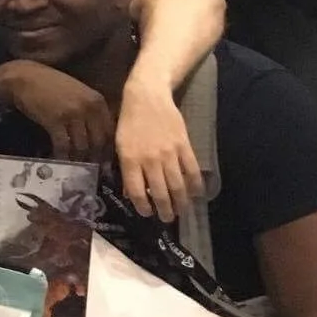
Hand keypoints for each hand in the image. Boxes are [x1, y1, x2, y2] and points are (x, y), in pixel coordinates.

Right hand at [0, 60, 113, 162]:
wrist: (24, 77)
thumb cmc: (50, 85)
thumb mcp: (78, 93)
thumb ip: (90, 110)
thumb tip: (97, 135)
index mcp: (97, 101)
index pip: (110, 131)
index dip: (108, 150)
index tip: (105, 162)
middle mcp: (89, 108)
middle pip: (98, 141)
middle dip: (96, 159)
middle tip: (93, 172)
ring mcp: (72, 114)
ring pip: (82, 146)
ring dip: (79, 161)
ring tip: (76, 170)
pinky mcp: (55, 121)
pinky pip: (63, 145)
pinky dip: (62, 156)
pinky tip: (59, 161)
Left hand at [115, 80, 201, 221]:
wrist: (147, 98)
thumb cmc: (129, 122)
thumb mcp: (120, 146)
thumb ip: (126, 170)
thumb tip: (131, 193)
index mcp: (130, 159)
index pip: (137, 191)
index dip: (143, 207)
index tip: (147, 213)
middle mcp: (150, 160)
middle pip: (160, 192)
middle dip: (164, 210)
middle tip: (167, 219)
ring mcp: (169, 153)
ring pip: (177, 185)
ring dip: (180, 202)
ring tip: (181, 211)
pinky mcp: (184, 146)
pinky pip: (192, 171)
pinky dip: (195, 185)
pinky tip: (196, 194)